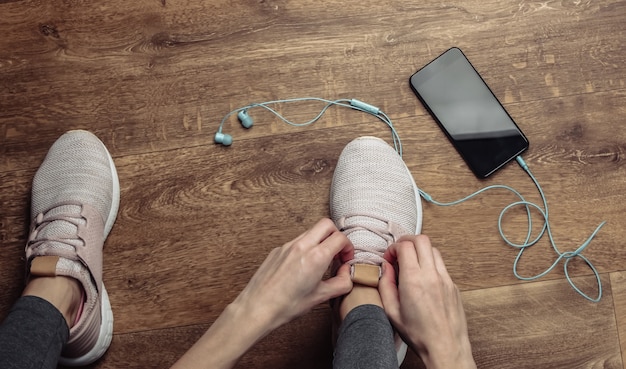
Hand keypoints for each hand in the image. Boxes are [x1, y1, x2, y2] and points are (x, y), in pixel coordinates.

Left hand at [171, 218, 353, 368]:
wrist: (257, 307)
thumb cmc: (286, 305)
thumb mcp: (320, 298)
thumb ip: (340, 283)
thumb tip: (347, 274)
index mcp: (316, 257)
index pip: (340, 238)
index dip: (348, 248)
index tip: (345, 260)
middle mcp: (302, 246)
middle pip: (326, 224)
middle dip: (336, 236)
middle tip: (336, 254)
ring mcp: (287, 246)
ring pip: (310, 231)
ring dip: (320, 241)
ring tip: (320, 262)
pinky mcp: (277, 250)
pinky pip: (297, 241)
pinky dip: (306, 247)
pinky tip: (303, 266)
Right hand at [379, 235, 475, 368]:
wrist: (445, 347)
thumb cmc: (419, 335)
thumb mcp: (391, 312)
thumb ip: (385, 285)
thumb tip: (385, 268)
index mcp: (414, 280)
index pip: (404, 246)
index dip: (393, 247)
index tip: (389, 258)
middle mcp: (432, 275)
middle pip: (422, 239)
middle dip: (407, 241)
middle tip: (399, 252)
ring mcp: (445, 279)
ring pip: (433, 249)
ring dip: (420, 251)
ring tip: (411, 264)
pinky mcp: (453, 285)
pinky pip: (441, 264)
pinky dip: (430, 263)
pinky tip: (423, 277)